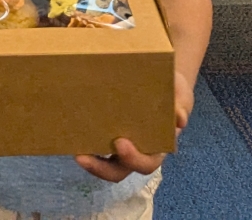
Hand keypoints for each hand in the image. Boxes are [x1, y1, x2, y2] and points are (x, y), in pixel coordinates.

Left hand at [76, 70, 193, 182]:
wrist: (165, 80)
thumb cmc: (174, 91)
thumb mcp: (180, 94)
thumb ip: (181, 104)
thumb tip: (179, 118)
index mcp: (157, 146)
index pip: (147, 162)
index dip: (133, 158)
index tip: (120, 143)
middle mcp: (138, 151)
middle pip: (119, 170)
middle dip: (101, 168)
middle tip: (82, 156)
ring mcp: (121, 144)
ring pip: (105, 163)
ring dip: (90, 162)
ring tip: (74, 152)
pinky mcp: (108, 132)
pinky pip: (97, 145)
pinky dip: (85, 144)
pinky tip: (70, 134)